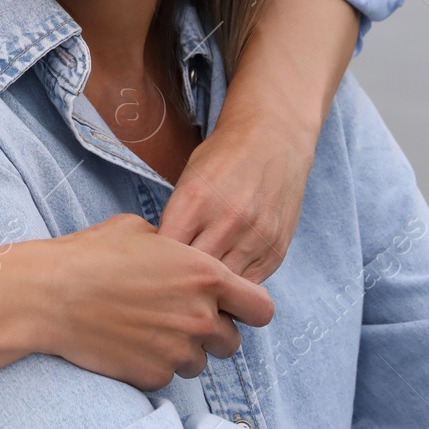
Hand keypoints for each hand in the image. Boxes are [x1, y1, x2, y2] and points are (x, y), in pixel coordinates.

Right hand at [33, 213, 273, 390]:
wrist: (50, 294)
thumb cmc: (92, 254)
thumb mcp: (141, 230)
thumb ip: (177, 247)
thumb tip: (182, 255)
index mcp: (206, 275)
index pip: (261, 307)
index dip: (248, 307)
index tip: (231, 306)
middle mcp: (200, 317)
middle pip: (232, 341)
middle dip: (211, 332)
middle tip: (180, 317)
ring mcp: (178, 350)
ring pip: (200, 362)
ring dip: (183, 349)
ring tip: (148, 328)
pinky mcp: (154, 375)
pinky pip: (167, 375)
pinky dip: (154, 363)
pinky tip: (128, 341)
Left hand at [158, 109, 314, 283]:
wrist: (273, 139)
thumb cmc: (222, 158)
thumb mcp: (187, 179)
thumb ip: (175, 220)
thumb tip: (160, 262)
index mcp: (195, 200)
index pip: (164, 254)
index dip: (155, 265)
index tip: (153, 266)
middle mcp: (227, 221)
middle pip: (193, 276)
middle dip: (181, 280)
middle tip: (174, 281)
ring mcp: (256, 237)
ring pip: (223, 287)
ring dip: (210, 289)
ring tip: (199, 284)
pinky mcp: (276, 249)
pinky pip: (249, 284)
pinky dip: (235, 285)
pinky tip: (225, 275)